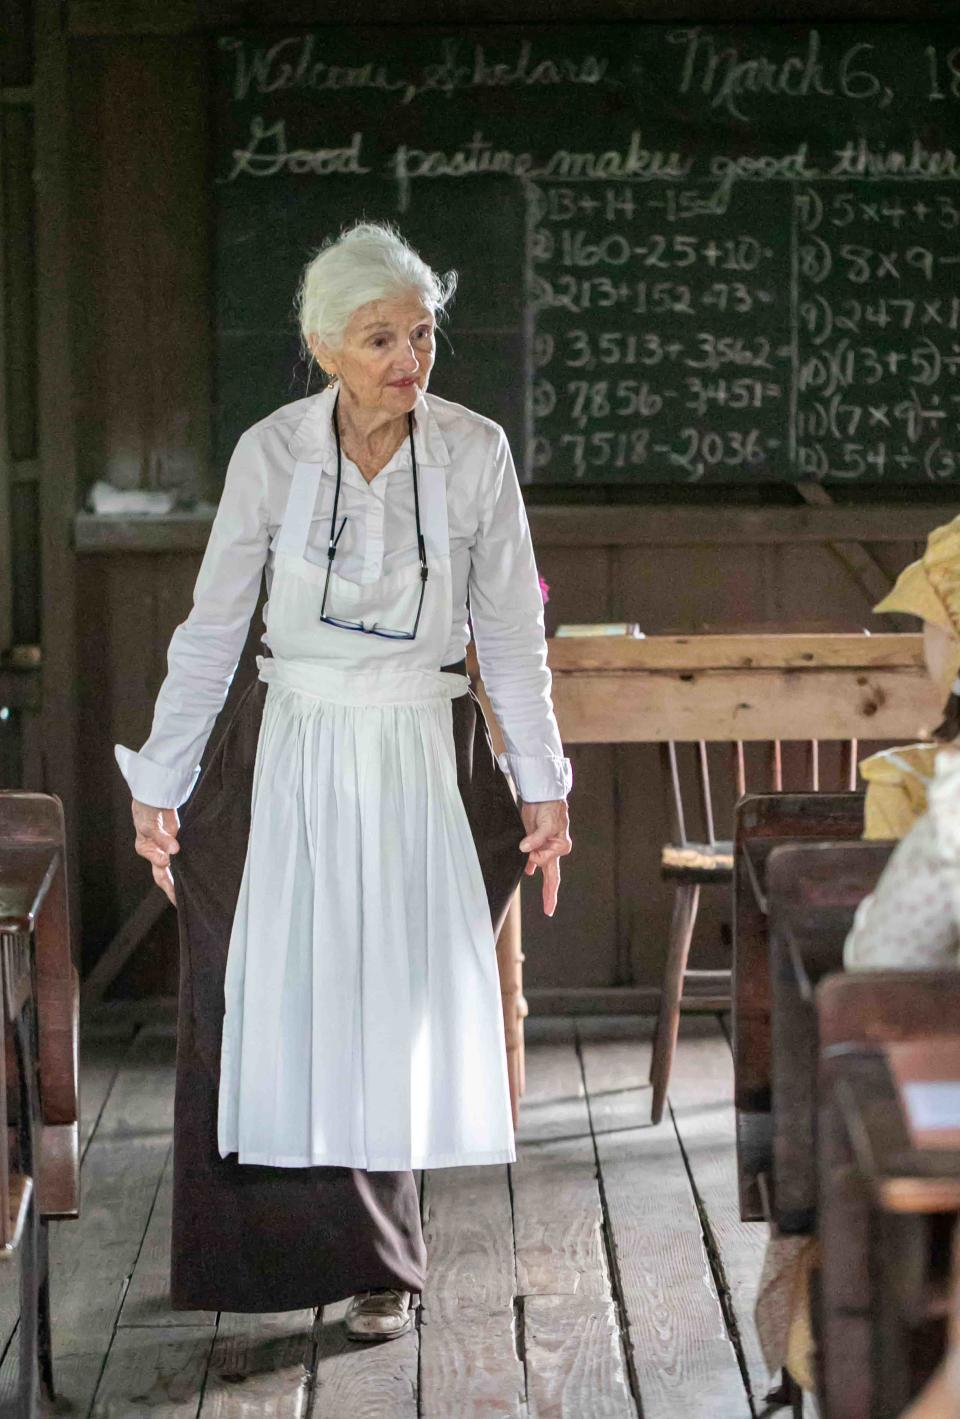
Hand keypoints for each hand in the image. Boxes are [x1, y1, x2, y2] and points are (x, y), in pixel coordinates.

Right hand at [131, 799, 180, 906]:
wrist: (154, 795)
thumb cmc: (147, 810)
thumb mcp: (150, 825)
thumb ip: (162, 839)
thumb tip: (173, 852)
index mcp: (146, 849)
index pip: (158, 869)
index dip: (168, 880)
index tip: (179, 886)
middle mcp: (155, 852)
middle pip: (164, 875)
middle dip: (172, 889)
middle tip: (181, 902)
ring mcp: (166, 848)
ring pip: (173, 869)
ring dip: (180, 880)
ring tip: (189, 895)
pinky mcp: (176, 841)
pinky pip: (181, 858)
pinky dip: (186, 866)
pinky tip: (194, 875)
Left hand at [519, 799, 571, 917]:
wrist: (543, 796)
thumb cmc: (551, 809)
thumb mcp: (547, 824)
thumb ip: (537, 838)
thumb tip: (525, 850)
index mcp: (560, 847)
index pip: (549, 866)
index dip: (541, 870)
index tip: (528, 852)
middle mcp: (553, 850)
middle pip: (552, 876)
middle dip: (550, 894)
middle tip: (549, 910)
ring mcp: (544, 847)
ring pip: (539, 866)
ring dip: (535, 871)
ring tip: (539, 887)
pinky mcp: (536, 841)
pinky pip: (533, 857)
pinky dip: (529, 864)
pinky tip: (528, 871)